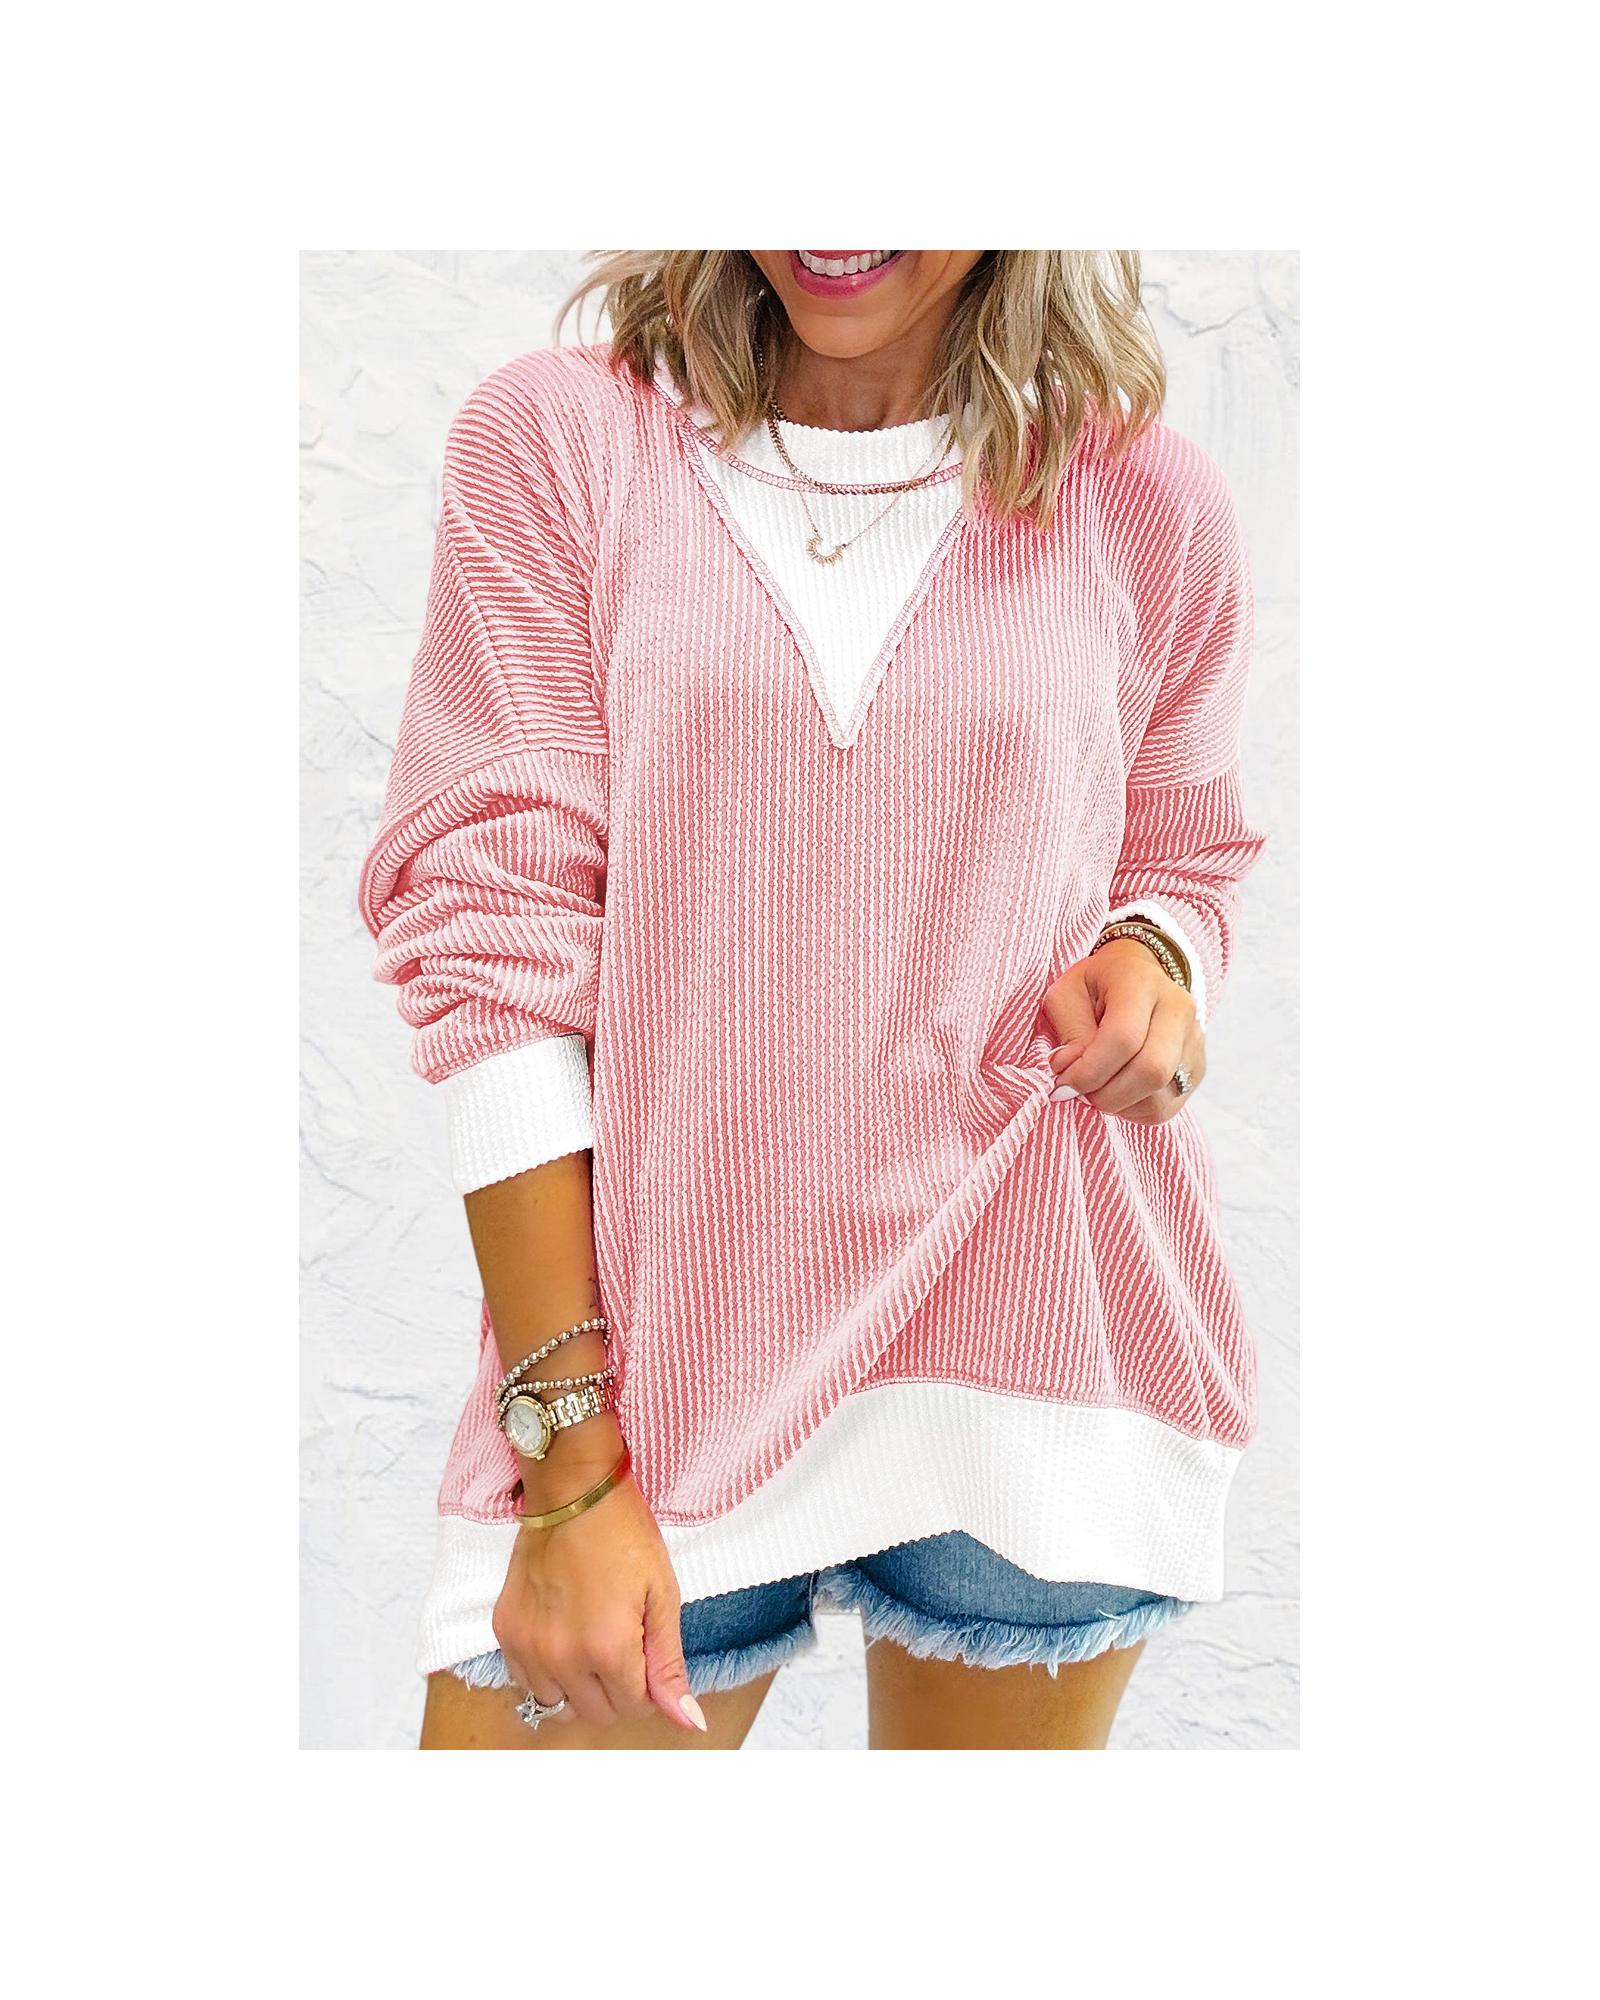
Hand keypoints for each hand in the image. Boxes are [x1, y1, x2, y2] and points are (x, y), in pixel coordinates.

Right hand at [491, 1452, 707, 1734]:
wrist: (573, 1491)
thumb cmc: (625, 1535)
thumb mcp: (662, 1595)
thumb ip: (669, 1665)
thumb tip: (689, 1722)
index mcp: (608, 1649)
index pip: (634, 1708)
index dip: (648, 1685)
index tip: (647, 1652)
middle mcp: (562, 1657)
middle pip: (597, 1713)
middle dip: (617, 1690)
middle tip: (623, 1643)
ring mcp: (527, 1646)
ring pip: (557, 1706)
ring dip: (579, 1687)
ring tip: (591, 1641)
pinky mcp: (505, 1631)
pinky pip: (525, 1682)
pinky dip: (546, 1673)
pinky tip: (561, 1637)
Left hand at [1042, 937, 1204, 1122]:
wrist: (1137, 973)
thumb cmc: (1096, 986)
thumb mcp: (1067, 994)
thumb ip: (1069, 1032)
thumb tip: (1070, 1070)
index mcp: (1142, 983)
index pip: (1124, 1038)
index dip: (1089, 1071)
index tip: (1063, 1082)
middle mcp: (1178, 1009)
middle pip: (1152, 1070)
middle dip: (1106, 1094)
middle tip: (1079, 1092)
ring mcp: (1194, 1040)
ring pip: (1160, 1097)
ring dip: (1118, 1105)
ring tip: (1096, 1090)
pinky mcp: (1196, 1068)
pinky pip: (1166, 1108)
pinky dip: (1134, 1111)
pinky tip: (1117, 1093)